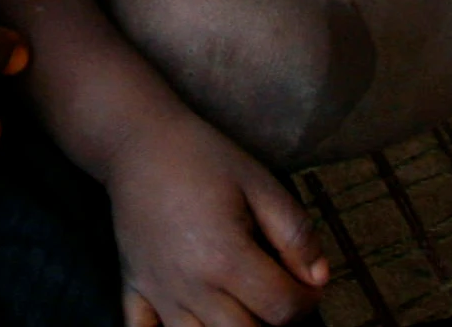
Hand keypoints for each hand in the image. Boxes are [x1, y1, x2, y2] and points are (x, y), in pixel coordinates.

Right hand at [101, 117, 328, 326]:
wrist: (137, 141)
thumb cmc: (201, 156)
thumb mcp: (260, 182)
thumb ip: (295, 233)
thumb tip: (318, 277)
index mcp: (226, 256)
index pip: (283, 307)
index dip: (308, 300)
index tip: (309, 283)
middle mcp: (191, 285)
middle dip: (273, 321)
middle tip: (276, 293)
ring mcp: (159, 292)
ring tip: (240, 304)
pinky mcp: (132, 289)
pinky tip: (189, 320)